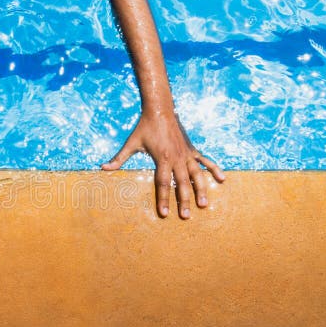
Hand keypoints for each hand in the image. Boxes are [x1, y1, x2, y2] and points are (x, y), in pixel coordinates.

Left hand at [102, 110, 224, 218]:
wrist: (160, 110)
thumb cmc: (144, 127)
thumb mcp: (131, 143)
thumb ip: (119, 158)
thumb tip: (103, 168)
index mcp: (162, 159)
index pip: (163, 183)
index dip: (163, 199)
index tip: (164, 214)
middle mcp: (177, 158)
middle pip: (182, 184)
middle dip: (184, 201)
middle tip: (186, 216)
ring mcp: (187, 154)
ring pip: (197, 175)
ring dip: (201, 190)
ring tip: (204, 205)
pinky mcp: (192, 149)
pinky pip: (205, 161)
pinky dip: (214, 169)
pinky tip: (222, 179)